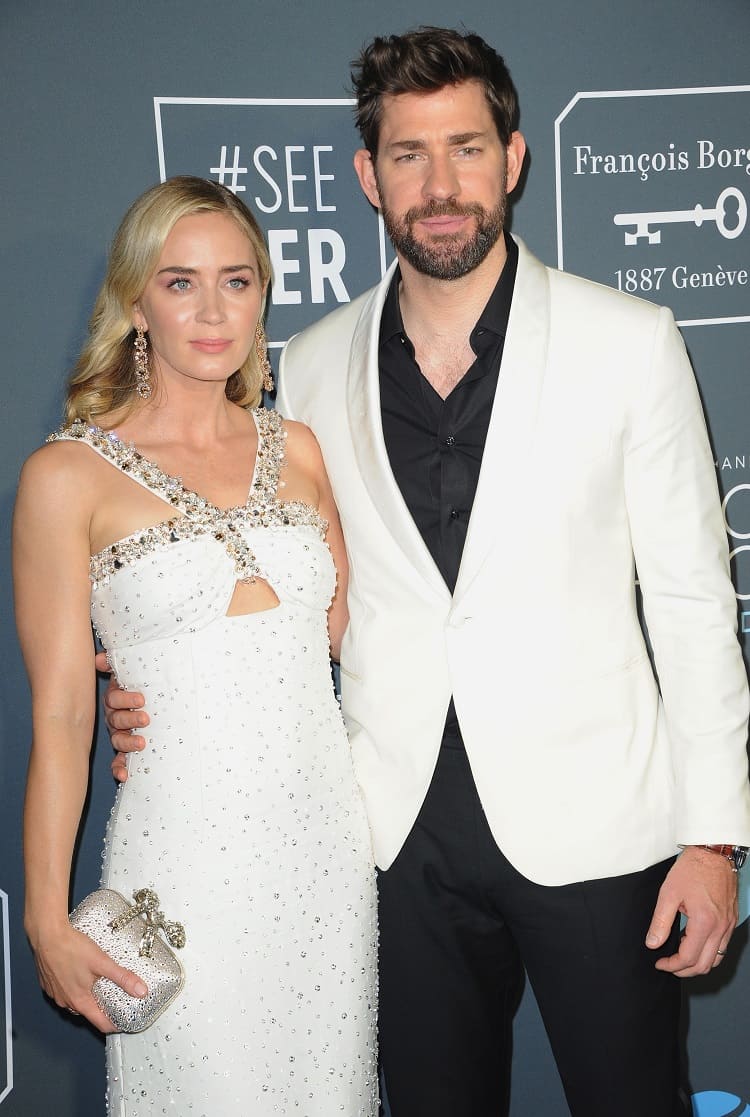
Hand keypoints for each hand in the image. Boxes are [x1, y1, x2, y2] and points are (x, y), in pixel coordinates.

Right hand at [30, 921, 146, 1032]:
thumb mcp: (102, 962)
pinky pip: (64, 991)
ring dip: (87, 996)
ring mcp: (55, 994)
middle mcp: (65, 1001)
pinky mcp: (49, 984)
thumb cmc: (70, 948)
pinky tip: (80, 973)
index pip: (100, 1024)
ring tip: (98, 984)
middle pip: (88, 1012)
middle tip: (114, 998)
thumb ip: (122, 977)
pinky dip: (74, 987)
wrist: (46, 935)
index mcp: (80, 1000)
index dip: (114, 1025)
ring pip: (75, 1001)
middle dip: (102, 1008)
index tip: (124, 1022)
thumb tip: (140, 990)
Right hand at [95, 651, 148, 782]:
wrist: (152, 698)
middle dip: (131, 719)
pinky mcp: (125, 750)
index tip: (141, 699)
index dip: (125, 699)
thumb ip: (113, 664)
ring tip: (141, 744)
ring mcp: (119, 734)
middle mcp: (115, 718)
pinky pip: (119, 760)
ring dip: (128, 743)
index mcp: (116, 700)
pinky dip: (119, 768)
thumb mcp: (128, 674)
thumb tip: (100, 659)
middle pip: (117, 720)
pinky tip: (123, 775)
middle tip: (145, 719)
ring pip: (118, 740)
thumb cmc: (140, 686)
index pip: (115, 700)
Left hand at [645, 846, 738, 975]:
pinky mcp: (731, 920)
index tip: (660, 963)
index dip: (672, 965)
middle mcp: (720, 927)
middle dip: (684, 970)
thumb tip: (653, 943)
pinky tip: (694, 944)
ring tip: (680, 957)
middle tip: (668, 964)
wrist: (712, 852)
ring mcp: (729, 925)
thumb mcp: (668, 893)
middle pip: (705, 965)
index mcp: (704, 922)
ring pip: (717, 959)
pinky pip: (723, 946)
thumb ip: (660, 921)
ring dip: (698, 964)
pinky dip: (709, 953)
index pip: (689, 958)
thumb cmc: (692, 869)